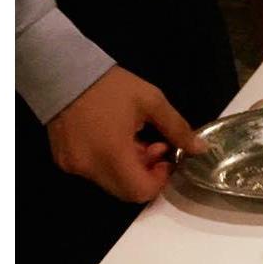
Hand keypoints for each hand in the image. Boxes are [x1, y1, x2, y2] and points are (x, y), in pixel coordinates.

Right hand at [46, 66, 207, 202]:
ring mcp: (73, 166)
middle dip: (146, 174)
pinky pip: (93, 173)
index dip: (159, 181)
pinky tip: (113, 140)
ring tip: (133, 139)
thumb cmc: (110, 86)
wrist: (61, 72)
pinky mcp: (63, 161)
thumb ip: (177, 128)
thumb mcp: (151, 101)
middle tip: (153, 146)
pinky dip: (109, 164)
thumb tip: (201, 148)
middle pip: (127, 191)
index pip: (141, 192)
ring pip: (111, 183)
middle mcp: (90, 167)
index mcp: (112, 154)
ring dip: (129, 169)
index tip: (166, 158)